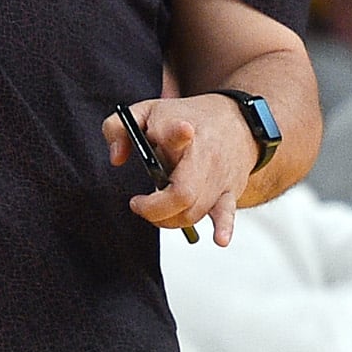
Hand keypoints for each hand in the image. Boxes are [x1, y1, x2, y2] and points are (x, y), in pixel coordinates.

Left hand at [104, 94, 258, 243]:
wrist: (234, 119)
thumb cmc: (184, 119)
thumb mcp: (146, 111)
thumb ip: (118, 128)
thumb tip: (116, 159)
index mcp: (181, 131)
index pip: (180, 132)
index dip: (179, 133)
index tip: (183, 130)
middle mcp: (204, 156)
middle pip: (182, 193)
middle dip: (155, 209)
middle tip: (137, 203)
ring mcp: (219, 176)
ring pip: (193, 212)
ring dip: (169, 220)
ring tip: (157, 209)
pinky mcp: (229, 190)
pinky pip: (226, 213)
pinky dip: (223, 227)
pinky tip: (220, 239)